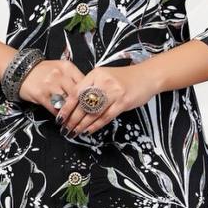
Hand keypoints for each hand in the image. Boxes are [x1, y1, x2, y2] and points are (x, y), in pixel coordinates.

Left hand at [19, 59, 160, 134]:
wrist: (148, 76)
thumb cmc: (124, 78)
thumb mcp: (105, 76)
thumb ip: (91, 87)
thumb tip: (74, 104)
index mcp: (95, 74)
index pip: (76, 92)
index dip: (66, 107)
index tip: (59, 118)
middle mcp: (103, 82)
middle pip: (83, 104)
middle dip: (72, 119)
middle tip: (65, 129)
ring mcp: (114, 92)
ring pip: (93, 112)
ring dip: (82, 125)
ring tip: (74, 132)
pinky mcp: (123, 102)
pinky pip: (106, 116)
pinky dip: (95, 125)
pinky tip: (88, 130)